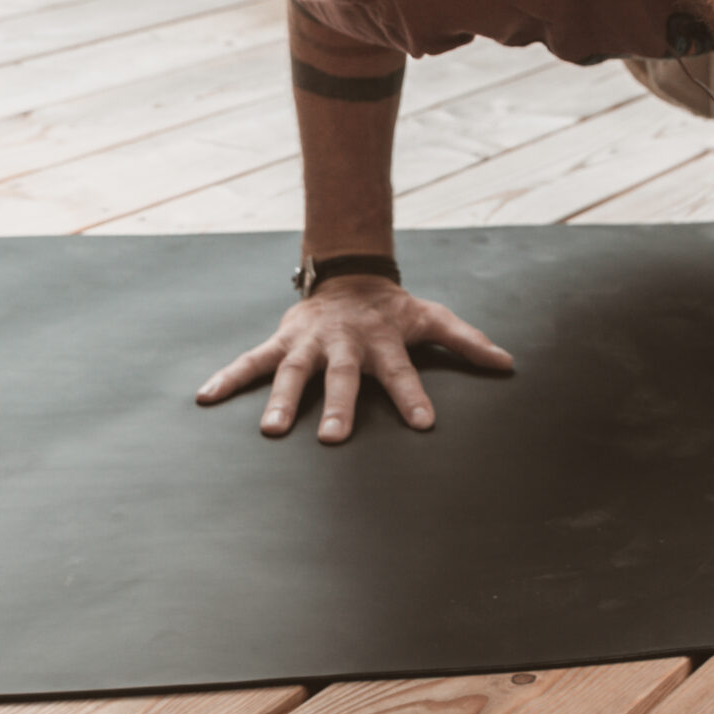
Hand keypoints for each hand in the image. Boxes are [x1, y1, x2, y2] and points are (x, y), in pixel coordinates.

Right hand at [196, 277, 513, 441]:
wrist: (350, 275)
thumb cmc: (394, 309)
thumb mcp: (432, 318)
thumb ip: (467, 342)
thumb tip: (508, 364)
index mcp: (383, 340)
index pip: (402, 371)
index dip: (413, 396)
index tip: (423, 423)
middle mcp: (345, 343)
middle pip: (342, 376)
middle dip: (340, 406)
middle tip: (334, 439)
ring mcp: (310, 342)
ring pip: (293, 372)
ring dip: (283, 400)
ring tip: (273, 430)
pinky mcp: (282, 341)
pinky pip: (251, 361)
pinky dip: (227, 377)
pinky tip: (205, 397)